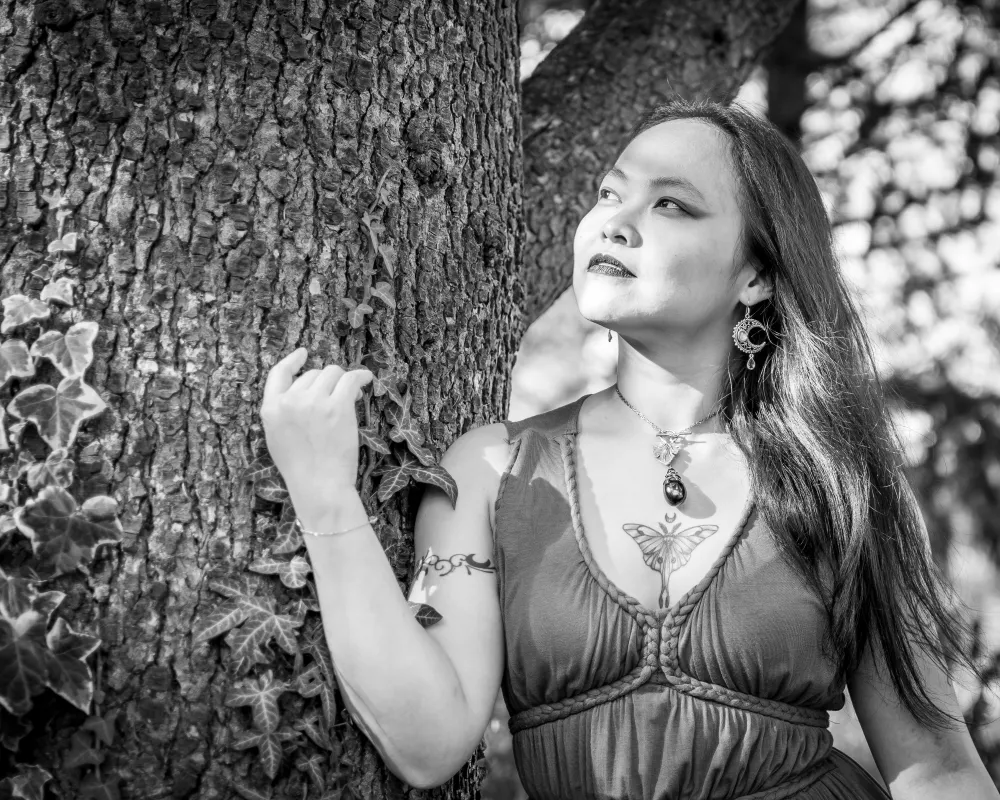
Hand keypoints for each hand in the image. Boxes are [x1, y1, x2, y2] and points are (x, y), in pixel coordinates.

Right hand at [260, 348, 373, 508]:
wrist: (319, 486)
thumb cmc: (302, 470)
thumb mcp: (278, 439)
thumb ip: (284, 413)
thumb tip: (306, 392)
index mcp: (271, 409)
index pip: (278, 373)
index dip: (292, 360)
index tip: (304, 353)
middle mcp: (290, 401)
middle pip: (312, 374)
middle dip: (326, 383)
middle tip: (337, 398)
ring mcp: (314, 402)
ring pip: (332, 373)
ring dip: (343, 381)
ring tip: (351, 395)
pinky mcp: (337, 406)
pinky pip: (351, 379)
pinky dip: (361, 376)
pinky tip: (367, 379)